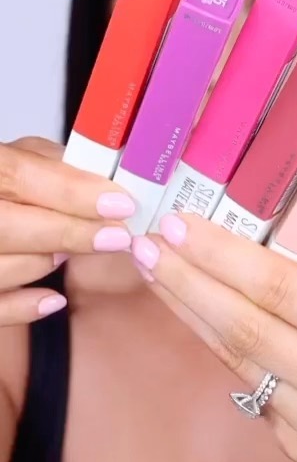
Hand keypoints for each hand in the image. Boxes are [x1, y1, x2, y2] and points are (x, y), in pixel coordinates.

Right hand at [0, 136, 132, 324]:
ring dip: (45, 261)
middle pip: (7, 226)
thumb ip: (57, 165)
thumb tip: (105, 184)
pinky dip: (23, 308)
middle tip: (116, 236)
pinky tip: (54, 300)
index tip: (119, 204)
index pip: (19, 176)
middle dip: (68, 232)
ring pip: (1, 267)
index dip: (71, 192)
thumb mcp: (24, 154)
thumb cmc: (5, 179)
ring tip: (69, 252)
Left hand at [132, 214, 296, 461]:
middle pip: (248, 329)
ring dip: (189, 308)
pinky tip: (197, 308)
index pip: (283, 291)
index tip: (180, 226)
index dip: (224, 257)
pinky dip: (217, 340)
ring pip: (238, 358)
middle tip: (148, 245)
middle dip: (188, 282)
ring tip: (157, 269)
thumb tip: (246, 233)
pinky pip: (248, 382)